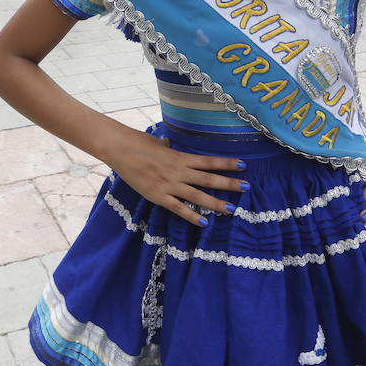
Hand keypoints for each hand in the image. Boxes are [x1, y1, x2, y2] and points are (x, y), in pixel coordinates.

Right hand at [103, 125, 246, 226]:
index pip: (208, 161)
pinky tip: (203, 223)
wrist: (119, 149)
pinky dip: (191, 216)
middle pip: (208, 179)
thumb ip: (166, 146)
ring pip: (197, 196)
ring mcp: (168, 184)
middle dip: (228, 183)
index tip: (242, 165)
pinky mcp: (158, 196)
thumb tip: (168, 143)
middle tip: (246, 187)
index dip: (226, 163)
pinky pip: (178, 208)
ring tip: (232, 209)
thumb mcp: (156, 142)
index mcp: (179, 157)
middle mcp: (178, 171)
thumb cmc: (137, 143)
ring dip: (216, 203)